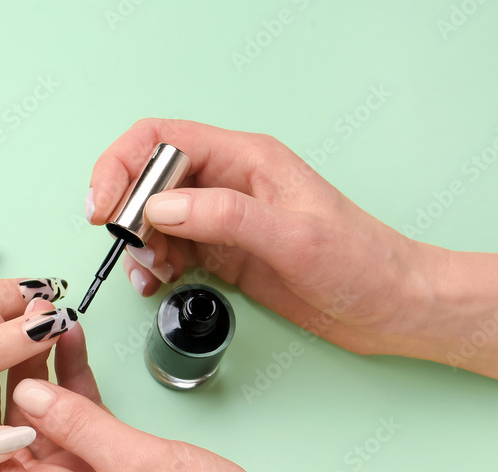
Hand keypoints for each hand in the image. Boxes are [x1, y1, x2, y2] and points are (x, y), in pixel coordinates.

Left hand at [0, 299, 303, 471]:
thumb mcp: (138, 466)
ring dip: (33, 365)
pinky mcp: (111, 461)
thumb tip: (26, 389)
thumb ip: (77, 425)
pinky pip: (78, 412)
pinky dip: (74, 374)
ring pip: (39, 415)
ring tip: (31, 312)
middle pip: (0, 431)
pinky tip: (71, 334)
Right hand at [86, 118, 444, 355]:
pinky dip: (156, 265)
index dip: (121, 165)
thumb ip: (225, 217)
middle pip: (149, 178)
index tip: (104, 207)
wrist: (393, 306)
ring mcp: (225, 219)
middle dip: (128, 212)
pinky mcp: (226, 253)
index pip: (161, 139)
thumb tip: (161, 206)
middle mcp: (230, 183)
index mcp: (247, 159)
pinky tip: (161, 283)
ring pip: (155, 216)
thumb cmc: (362, 262)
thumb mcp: (295, 237)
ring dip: (140, 244)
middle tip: (133, 249)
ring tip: (150, 273)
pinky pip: (172, 249)